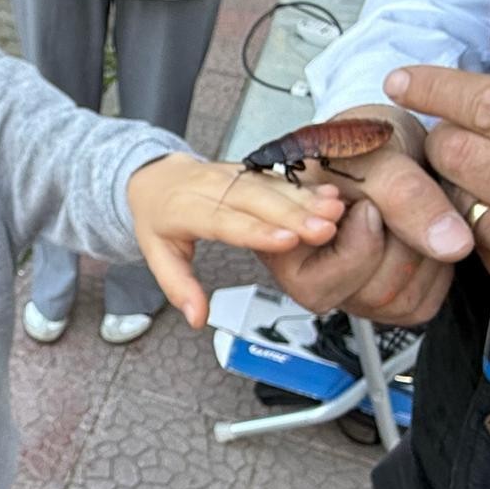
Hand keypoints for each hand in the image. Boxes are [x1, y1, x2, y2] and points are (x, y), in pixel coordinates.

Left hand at [127, 153, 345, 327]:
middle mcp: (210, 187)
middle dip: (293, 214)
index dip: (257, 230)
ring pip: (270, 185)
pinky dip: (304, 187)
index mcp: (185, 209)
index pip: (224, 221)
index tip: (288, 240)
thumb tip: (197, 317)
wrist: (155, 176)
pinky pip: (276, 178)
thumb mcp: (156, 254)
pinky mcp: (247, 171)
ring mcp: (230, 175)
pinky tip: (329, 195)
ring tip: (334, 209)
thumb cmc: (159, 217)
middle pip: (254, 200)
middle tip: (325, 227)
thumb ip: (179, 286)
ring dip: (305, 198)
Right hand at [258, 105, 470, 325]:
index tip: (367, 205)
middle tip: (389, 202)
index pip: (315, 284)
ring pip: (401, 300)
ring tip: (405, 210)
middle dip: (398, 241)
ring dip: (423, 249)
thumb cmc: (362, 143)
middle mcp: (316, 274)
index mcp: (289, 240)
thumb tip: (451, 245)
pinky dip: (437, 265)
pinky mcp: (392, 298)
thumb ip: (403, 195)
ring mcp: (354, 290)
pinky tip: (420, 230)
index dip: (355, 247)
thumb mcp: (377, 154)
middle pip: (369, 295)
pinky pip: (424, 301)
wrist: (388, 142)